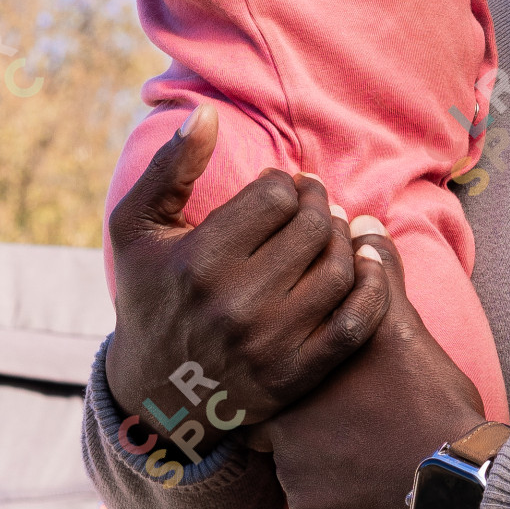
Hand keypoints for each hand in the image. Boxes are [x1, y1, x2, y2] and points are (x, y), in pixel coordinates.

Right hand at [103, 104, 390, 429]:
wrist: (153, 394)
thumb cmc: (147, 293)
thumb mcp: (136, 227)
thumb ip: (170, 167)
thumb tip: (205, 113)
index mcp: (198, 261)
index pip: (277, 197)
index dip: (286, 184)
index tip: (280, 189)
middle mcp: (235, 305)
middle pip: (313, 228)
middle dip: (318, 205)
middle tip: (314, 203)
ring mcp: (268, 346)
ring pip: (339, 269)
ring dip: (347, 240)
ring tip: (333, 230)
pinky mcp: (293, 378)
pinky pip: (356, 325)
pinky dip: (373, 287)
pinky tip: (368, 264)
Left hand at [251, 224, 488, 508]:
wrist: (463, 488)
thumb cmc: (434, 406)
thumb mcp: (406, 333)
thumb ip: (377, 280)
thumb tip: (364, 228)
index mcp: (303, 386)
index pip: (271, 384)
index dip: (299, 391)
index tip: (331, 395)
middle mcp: (287, 442)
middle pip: (273, 440)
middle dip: (301, 440)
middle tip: (348, 437)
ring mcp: (298, 498)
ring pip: (289, 491)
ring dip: (315, 486)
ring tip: (361, 476)